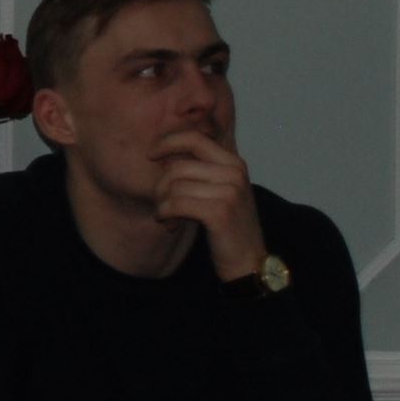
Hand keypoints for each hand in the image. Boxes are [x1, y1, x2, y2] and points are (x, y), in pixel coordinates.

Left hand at [147, 129, 267, 280]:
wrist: (249, 262)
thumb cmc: (229, 228)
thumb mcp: (222, 191)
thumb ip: (202, 171)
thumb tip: (165, 153)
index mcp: (234, 163)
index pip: (194, 138)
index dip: (168, 142)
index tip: (151, 155)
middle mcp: (234, 173)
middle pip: (177, 167)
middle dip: (160, 187)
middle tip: (160, 205)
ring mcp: (229, 192)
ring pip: (174, 186)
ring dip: (162, 205)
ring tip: (167, 218)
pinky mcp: (219, 212)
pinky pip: (175, 204)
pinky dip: (165, 214)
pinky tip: (169, 224)